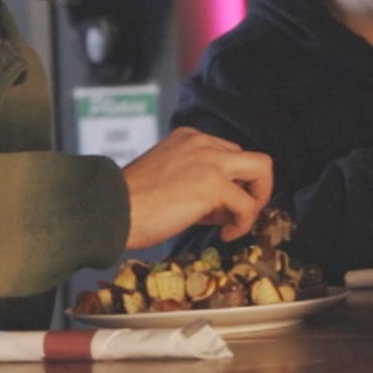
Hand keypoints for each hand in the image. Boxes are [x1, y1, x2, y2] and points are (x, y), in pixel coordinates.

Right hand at [120, 127, 272, 248]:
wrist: (109, 211)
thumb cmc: (131, 204)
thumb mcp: (168, 178)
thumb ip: (198, 181)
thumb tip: (224, 206)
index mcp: (190, 137)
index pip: (230, 154)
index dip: (231, 183)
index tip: (218, 207)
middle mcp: (203, 142)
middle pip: (253, 158)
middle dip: (253, 189)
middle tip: (238, 214)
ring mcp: (209, 160)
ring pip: (262, 170)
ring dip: (256, 202)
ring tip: (235, 224)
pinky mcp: (212, 184)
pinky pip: (247, 204)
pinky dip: (244, 223)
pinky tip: (225, 235)